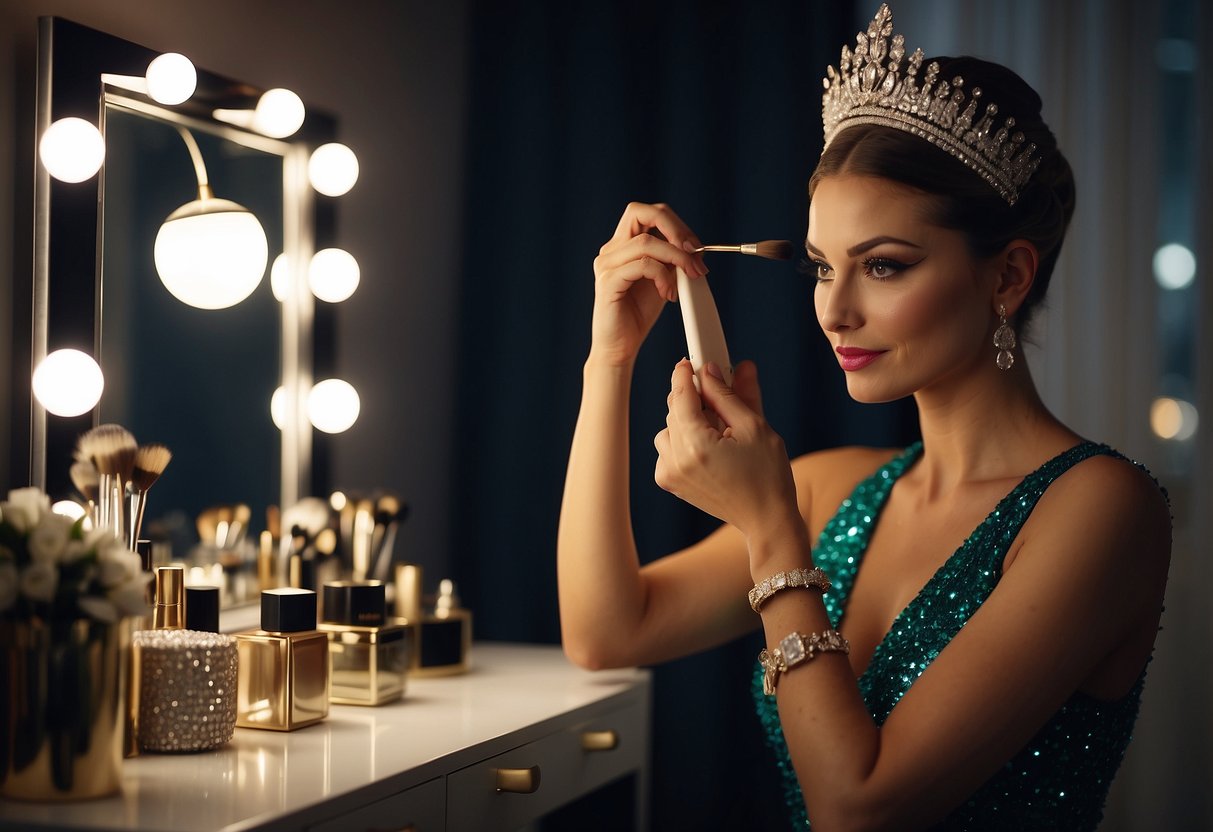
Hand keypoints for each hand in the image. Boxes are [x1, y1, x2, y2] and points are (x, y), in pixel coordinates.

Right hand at [590, 202, 708, 366]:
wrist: (620, 347)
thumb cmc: (638, 315)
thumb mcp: (662, 279)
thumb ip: (672, 259)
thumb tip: (694, 246)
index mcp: (622, 246)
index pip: (647, 213)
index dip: (675, 224)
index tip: (696, 246)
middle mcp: (611, 250)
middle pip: (640, 212)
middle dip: (674, 228)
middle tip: (694, 251)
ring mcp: (607, 264)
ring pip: (647, 242)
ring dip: (676, 257)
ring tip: (687, 278)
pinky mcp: (609, 281)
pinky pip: (643, 265)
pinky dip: (663, 276)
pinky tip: (668, 293)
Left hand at [654, 359, 799, 540]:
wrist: (765, 518)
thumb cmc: (768, 475)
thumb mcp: (754, 426)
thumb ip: (729, 394)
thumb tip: (714, 369)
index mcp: (696, 445)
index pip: (681, 396)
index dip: (685, 374)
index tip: (691, 361)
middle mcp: (675, 459)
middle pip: (674, 410)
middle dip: (695, 399)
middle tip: (719, 394)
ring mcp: (670, 473)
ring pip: (669, 427)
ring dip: (689, 421)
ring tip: (718, 430)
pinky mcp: (670, 481)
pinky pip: (668, 447)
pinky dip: (684, 440)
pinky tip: (709, 448)